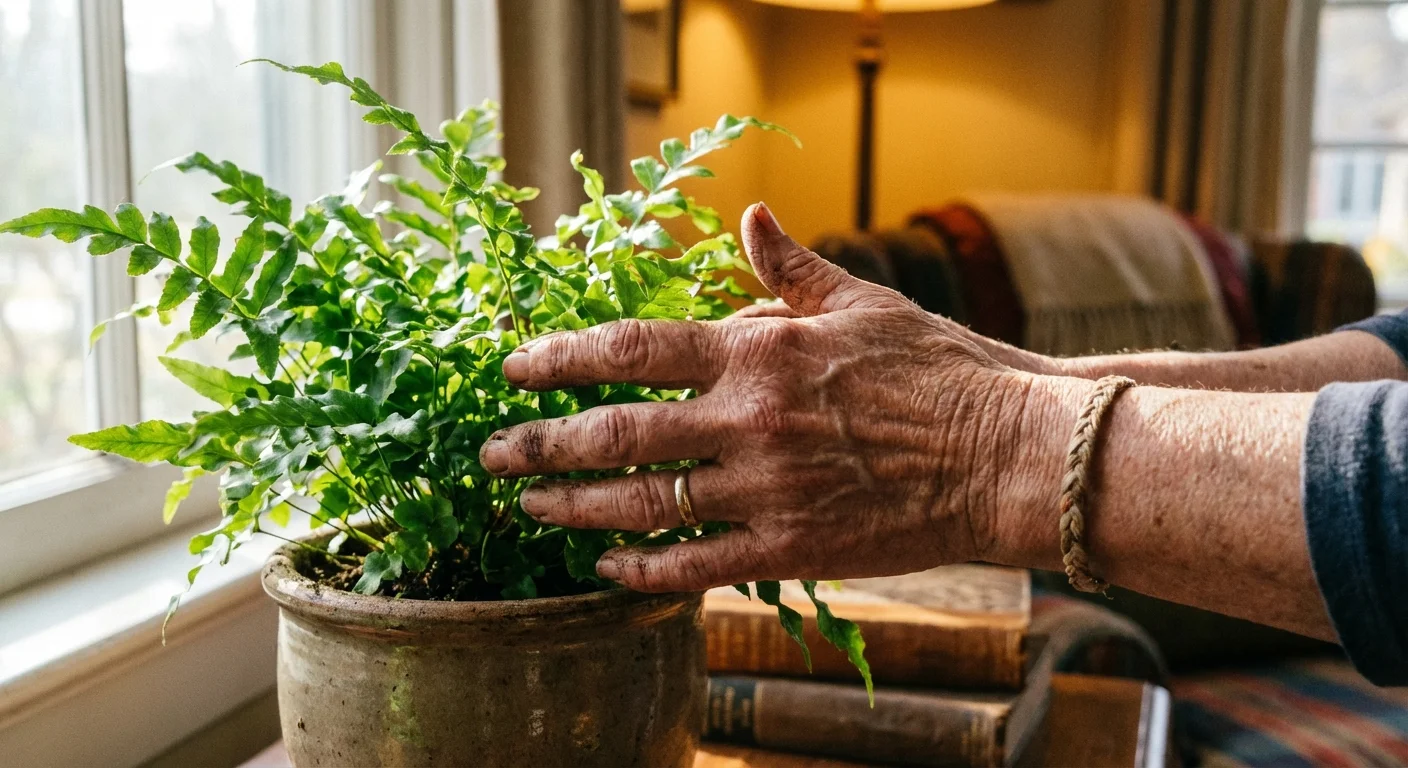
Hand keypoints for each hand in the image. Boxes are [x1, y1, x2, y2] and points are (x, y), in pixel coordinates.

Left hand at [479, 203, 1034, 591]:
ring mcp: (766, 488)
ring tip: (528, 507)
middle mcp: (748, 419)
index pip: (633, 348)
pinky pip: (696, 564)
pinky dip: (642, 568)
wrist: (1005, 453)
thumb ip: (790, 270)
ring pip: (642, 503)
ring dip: (573, 507)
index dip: (562, 359)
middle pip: (616, 433)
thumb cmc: (939, 371)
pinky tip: (607, 566)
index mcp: (759, 351)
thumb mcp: (862, 303)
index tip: (515, 368)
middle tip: (492, 453)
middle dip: (540, 444)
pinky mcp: (792, 546)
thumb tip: (749, 221)